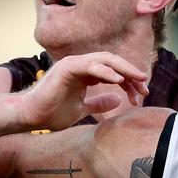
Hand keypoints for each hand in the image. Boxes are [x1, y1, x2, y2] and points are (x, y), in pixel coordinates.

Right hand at [20, 52, 148, 130]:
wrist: (32, 117)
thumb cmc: (53, 112)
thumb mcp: (83, 109)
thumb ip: (99, 103)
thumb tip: (117, 100)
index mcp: (86, 73)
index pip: (114, 71)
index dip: (130, 81)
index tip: (142, 94)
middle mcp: (82, 65)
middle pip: (114, 63)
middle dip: (131, 74)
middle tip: (145, 87)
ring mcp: (74, 64)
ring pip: (105, 60)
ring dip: (124, 70)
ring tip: (138, 80)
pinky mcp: (67, 68)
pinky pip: (90, 65)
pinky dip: (105, 71)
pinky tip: (118, 80)